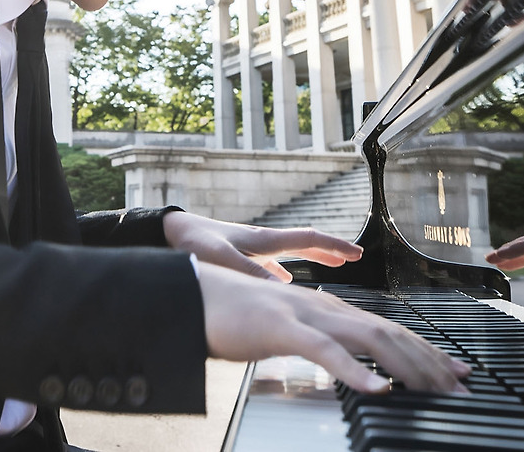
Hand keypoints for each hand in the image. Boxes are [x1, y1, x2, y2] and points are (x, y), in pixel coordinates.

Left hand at [162, 211, 361, 281]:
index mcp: (263, 240)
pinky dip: (282, 273)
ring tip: (329, 267)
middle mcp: (261, 242)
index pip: (308, 238)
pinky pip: (270, 265)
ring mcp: (251, 248)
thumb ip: (251, 274)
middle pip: (305, 244)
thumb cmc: (193, 243)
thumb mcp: (223, 260)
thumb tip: (282, 289)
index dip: (334, 245)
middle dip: (330, 250)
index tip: (356, 253)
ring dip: (311, 259)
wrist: (167, 234)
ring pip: (290, 254)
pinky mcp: (239, 256)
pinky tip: (282, 284)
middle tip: (352, 257)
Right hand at [197, 263, 471, 394]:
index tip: (455, 373)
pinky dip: (355, 370)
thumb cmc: (236, 317)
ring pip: (369, 338)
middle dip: (430, 361)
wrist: (195, 295)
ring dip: (407, 365)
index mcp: (329, 310)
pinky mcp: (282, 328)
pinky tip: (378, 388)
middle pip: (391, 332)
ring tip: (434, 389)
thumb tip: (349, 364)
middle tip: (460, 388)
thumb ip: (321, 343)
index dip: (426, 350)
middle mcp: (326, 308)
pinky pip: (325, 350)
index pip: (390, 329)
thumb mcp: (289, 332)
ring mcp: (306, 315)